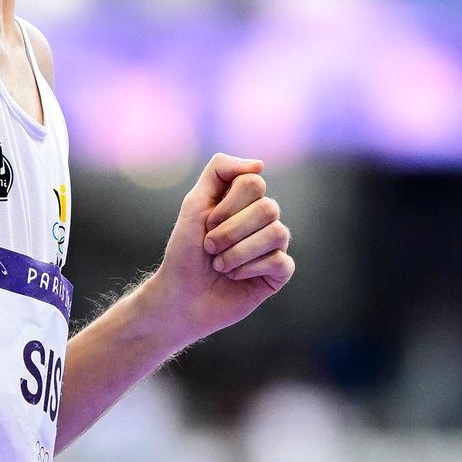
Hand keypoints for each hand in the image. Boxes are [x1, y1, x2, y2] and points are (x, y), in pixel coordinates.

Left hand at [148, 152, 294, 345]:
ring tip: (219, 265)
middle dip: (230, 231)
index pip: (254, 182)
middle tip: (209, 247)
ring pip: (277, 233)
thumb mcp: (194, 203)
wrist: (180, 296)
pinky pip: (280, 261)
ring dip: (237, 252)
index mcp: (245, 199)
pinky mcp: (278, 273)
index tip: (207, 223)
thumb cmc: (185, 251)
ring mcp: (273, 245)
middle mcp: (263, 219)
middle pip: (268, 208)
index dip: (227, 205)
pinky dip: (249, 269)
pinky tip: (235, 277)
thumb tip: (260, 164)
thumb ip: (219, 170)